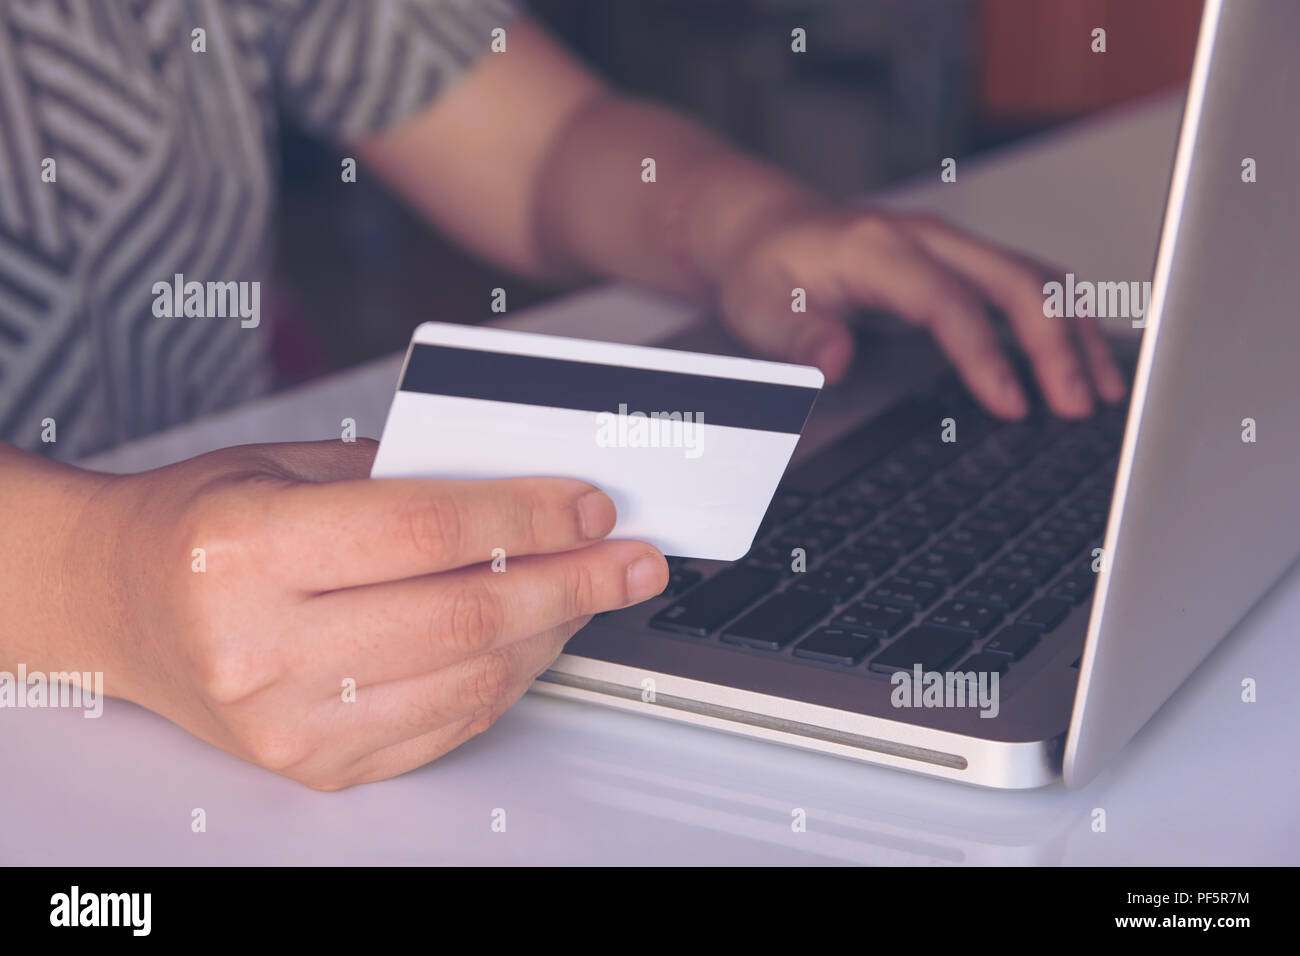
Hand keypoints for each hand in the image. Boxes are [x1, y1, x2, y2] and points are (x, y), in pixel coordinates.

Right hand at [70, 440, 666, 789]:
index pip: (427, 530)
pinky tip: (535, 638)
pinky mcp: (315, 765)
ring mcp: (286, 721)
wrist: (120, 604)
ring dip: (553, 633)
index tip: (590, 505)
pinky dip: (509, 679)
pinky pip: (449, 725)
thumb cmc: (199, 526)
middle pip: (465, 615)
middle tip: (631, 558)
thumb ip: (407, 477)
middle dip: (573, 581)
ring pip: (471, 679)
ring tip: (592, 592)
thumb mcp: (288, 466)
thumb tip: (533, 490)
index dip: (529, 514)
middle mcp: (258, 646)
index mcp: (243, 549)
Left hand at [711, 207, 1126, 417]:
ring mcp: (950, 246)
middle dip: (1055, 344)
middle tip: (1078, 406)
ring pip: (1034, 278)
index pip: (947, 302)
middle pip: (1013, 281)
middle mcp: (926, 240)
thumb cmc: (768, 271)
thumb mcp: (760, 309)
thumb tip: (835, 363)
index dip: (985, 353)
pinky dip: (1063, 319)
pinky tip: (1084, 357)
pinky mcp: (963, 261)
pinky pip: (1028, 282)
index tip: (1012, 404)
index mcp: (878, 250)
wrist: (770, 230)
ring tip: (1102, 391)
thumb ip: (799, 337)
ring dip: (1074, 332)